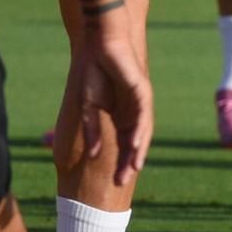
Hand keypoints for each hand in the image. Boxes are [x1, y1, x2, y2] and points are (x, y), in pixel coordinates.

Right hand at [61, 15, 152, 187]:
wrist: (100, 48)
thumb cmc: (93, 76)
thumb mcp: (88, 108)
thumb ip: (92, 130)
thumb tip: (93, 155)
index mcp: (120, 117)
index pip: (123, 145)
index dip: (119, 162)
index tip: (114, 182)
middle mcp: (133, 113)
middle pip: (134, 143)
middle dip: (129, 162)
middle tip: (122, 182)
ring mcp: (139, 103)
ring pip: (142, 132)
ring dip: (137, 151)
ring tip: (133, 169)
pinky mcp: (143, 92)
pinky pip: (143, 115)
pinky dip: (139, 131)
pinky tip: (135, 145)